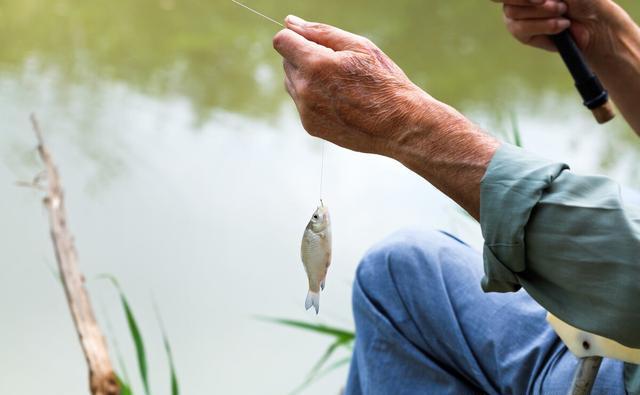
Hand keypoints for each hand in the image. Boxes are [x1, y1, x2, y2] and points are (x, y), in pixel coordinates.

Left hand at [272, 15, 467, 157]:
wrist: (398, 125)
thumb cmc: (384, 82)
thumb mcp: (359, 46)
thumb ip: (320, 32)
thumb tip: (291, 22)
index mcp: (316, 64)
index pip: (282, 41)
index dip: (295, 37)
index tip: (312, 42)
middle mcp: (305, 89)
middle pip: (286, 62)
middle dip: (304, 57)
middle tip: (337, 66)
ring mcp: (306, 110)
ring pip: (292, 83)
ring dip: (307, 78)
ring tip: (339, 84)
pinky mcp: (310, 126)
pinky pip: (301, 103)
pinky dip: (313, 98)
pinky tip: (339, 101)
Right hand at [493, 0, 627, 57]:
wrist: (594, 21)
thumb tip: (532, 0)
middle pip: (507, 0)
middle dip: (533, 1)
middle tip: (559, 4)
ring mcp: (516, 15)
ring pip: (513, 13)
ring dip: (543, 12)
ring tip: (563, 11)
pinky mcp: (522, 34)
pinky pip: (520, 28)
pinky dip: (544, 26)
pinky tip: (561, 25)